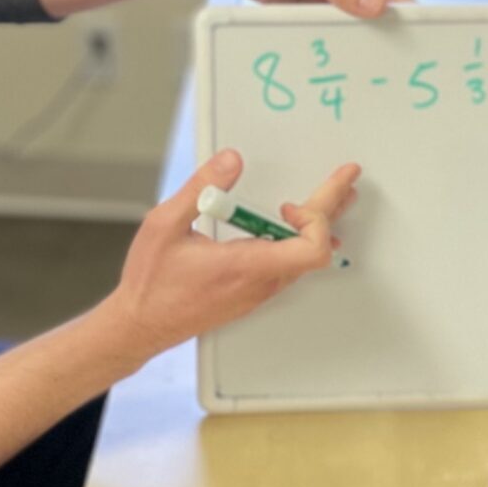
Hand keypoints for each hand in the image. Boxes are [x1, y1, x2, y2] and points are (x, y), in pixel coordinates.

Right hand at [100, 148, 359, 362]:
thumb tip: (231, 160)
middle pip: (315, 248)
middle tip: (346, 181)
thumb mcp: (165, 224)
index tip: (293, 202)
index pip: (310, 250)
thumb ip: (201, 188)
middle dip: (331, 208)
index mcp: (245, 266)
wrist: (141, 325)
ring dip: (318, 226)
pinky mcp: (252, 294)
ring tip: (329, 200)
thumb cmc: (151, 283)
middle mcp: (260, 282)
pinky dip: (299, 242)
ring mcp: (258, 291)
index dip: (314, 219)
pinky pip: (288, 267)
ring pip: (304, 259)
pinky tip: (293, 229)